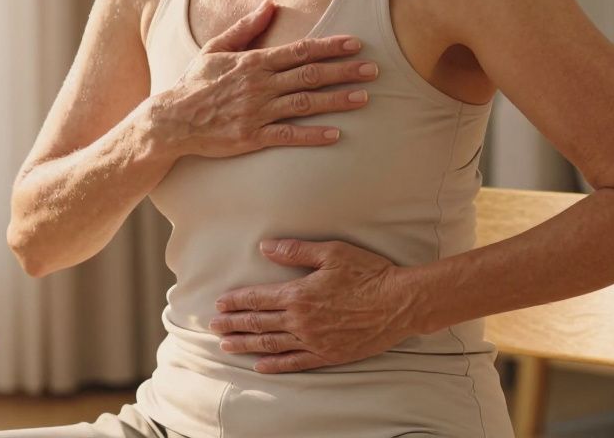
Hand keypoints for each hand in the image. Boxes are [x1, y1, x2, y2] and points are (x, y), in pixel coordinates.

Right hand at [154, 0, 378, 158]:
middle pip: (310, 75)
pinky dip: (312, 135)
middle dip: (344, 71)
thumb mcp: (216, 48)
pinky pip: (288, 136)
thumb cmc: (195, 82)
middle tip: (374, 70)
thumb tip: (270, 6)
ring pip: (305, 103)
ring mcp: (257, 112)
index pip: (300, 50)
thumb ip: (246, 28)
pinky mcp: (252, 137)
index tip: (356, 43)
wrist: (172, 119)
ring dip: (336, 100)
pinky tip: (335, 134)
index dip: (330, 46)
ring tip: (364, 98)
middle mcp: (260, 85)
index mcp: (254, 62)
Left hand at [209, 238, 422, 373]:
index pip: (258, 299)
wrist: (399, 303)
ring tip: (226, 346)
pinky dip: (275, 365)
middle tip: (213, 327)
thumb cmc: (369, 274)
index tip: (219, 304)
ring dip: (246, 345)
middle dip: (233, 325)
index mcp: (299, 294)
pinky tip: (259, 366)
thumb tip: (265, 247)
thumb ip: (295, 250)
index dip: (236, 301)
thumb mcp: (331, 253)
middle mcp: (301, 321)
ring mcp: (314, 341)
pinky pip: (294, 363)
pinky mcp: (328, 355)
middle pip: (258, 323)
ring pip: (271, 344)